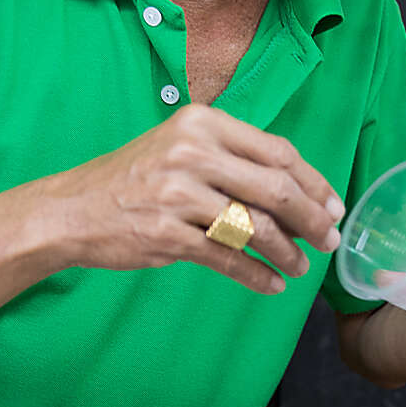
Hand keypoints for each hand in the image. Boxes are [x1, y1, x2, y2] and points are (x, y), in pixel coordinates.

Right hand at [42, 103, 344, 294]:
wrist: (71, 209)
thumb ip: (232, 159)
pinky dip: (256, 275)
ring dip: (287, 252)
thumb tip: (297, 190)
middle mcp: (191, 152)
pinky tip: (271, 284)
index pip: (277, 152)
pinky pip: (227, 258)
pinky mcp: (166, 234)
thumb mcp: (180, 147)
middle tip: (330, 240)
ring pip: (255, 227)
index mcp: (202, 122)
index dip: (314, 183)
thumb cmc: (133, 180)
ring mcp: (177, 194)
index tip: (333, 206)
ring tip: (300, 266)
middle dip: (312, 220)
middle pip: (275, 189)